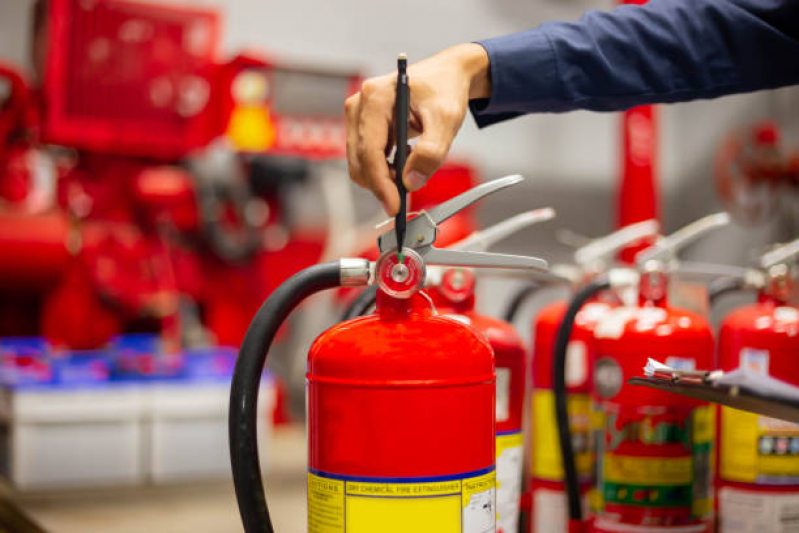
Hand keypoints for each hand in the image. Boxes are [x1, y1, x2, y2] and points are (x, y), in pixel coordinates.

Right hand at [345, 44, 490, 214]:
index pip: (370, 152)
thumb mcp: (446, 120)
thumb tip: (411, 181)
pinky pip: (365, 158)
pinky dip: (382, 168)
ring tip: (410, 168)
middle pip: (360, 161)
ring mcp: (357, 115)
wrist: (445, 76)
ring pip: (359, 163)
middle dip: (381, 184)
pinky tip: (403, 159)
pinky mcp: (361, 125)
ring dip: (382, 176)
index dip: (381, 184)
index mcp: (376, 97)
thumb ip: (431, 152)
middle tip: (407, 194)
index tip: (394, 206)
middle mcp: (360, 104)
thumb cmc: (444, 90)